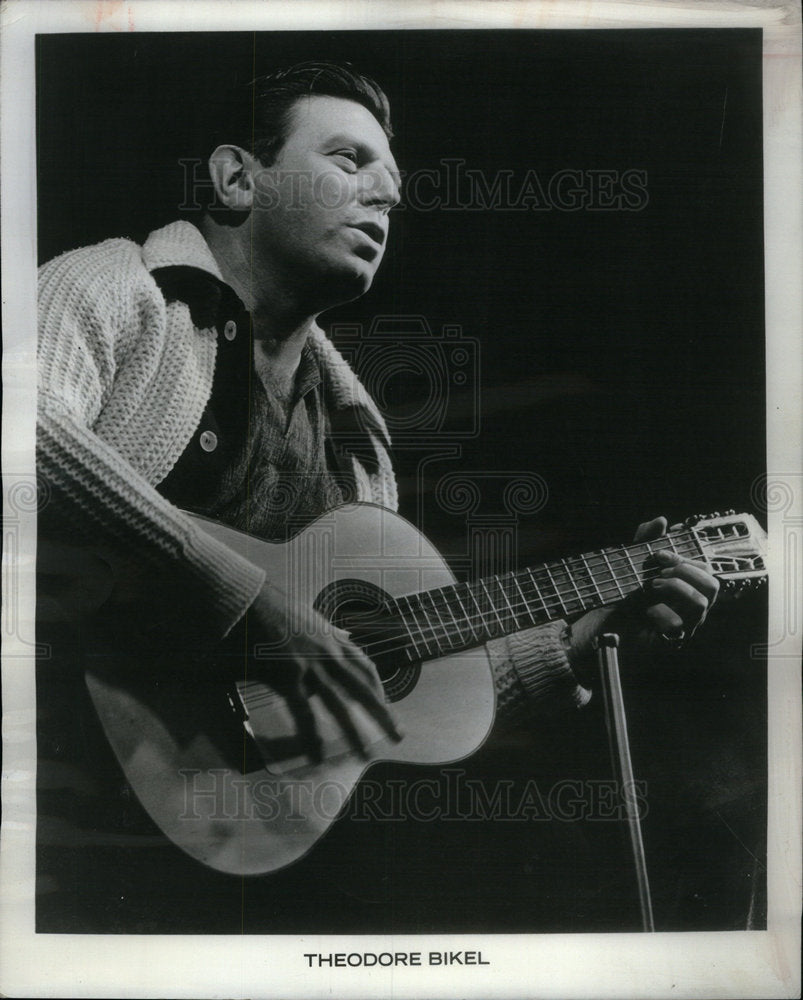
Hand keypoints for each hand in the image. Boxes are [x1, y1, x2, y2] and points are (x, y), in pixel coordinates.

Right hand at [235, 584, 402, 763]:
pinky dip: (311, 736)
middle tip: (398, 735)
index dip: (377, 686)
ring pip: (340, 704)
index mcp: (331, 638)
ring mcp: (310, 665)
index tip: (384, 701)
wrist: (246, 597)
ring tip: (364, 755)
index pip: (364, 665)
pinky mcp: (288, 675)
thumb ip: (320, 630)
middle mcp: (327, 652)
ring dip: (354, 732)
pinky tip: (316, 755)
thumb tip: (336, 635)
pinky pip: (304, 712)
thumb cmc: (267, 605)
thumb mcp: (303, 615)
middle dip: (382, 713)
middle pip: (363, 688)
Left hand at [633, 515, 719, 639]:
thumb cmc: (627, 590)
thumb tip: (662, 520)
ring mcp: (686, 622)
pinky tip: (646, 611)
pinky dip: (660, 614)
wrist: (608, 619)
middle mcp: (693, 604)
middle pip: (712, 585)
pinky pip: (677, 625)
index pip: (704, 568)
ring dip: (676, 589)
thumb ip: (646, 539)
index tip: (658, 555)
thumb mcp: (634, 560)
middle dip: (686, 573)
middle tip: (660, 573)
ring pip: (701, 604)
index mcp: (689, 585)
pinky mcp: (672, 637)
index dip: (683, 558)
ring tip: (653, 587)